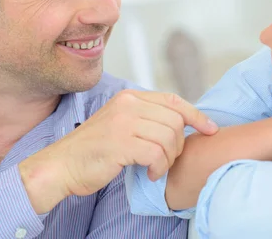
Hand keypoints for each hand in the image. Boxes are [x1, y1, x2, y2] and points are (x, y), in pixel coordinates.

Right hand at [19, 89, 217, 213]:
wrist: (61, 166)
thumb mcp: (120, 124)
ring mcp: (123, 122)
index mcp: (129, 97)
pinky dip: (158, 168)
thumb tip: (180, 123)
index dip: (196, 115)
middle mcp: (127, 104)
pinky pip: (157, 154)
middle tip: (165, 159)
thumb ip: (145, 118)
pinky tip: (148, 173)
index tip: (210, 129)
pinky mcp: (120, 142)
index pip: (173, 100)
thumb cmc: (93, 151)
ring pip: (169, 138)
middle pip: (175, 120)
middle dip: (178, 145)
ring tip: (155, 168)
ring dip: (168, 159)